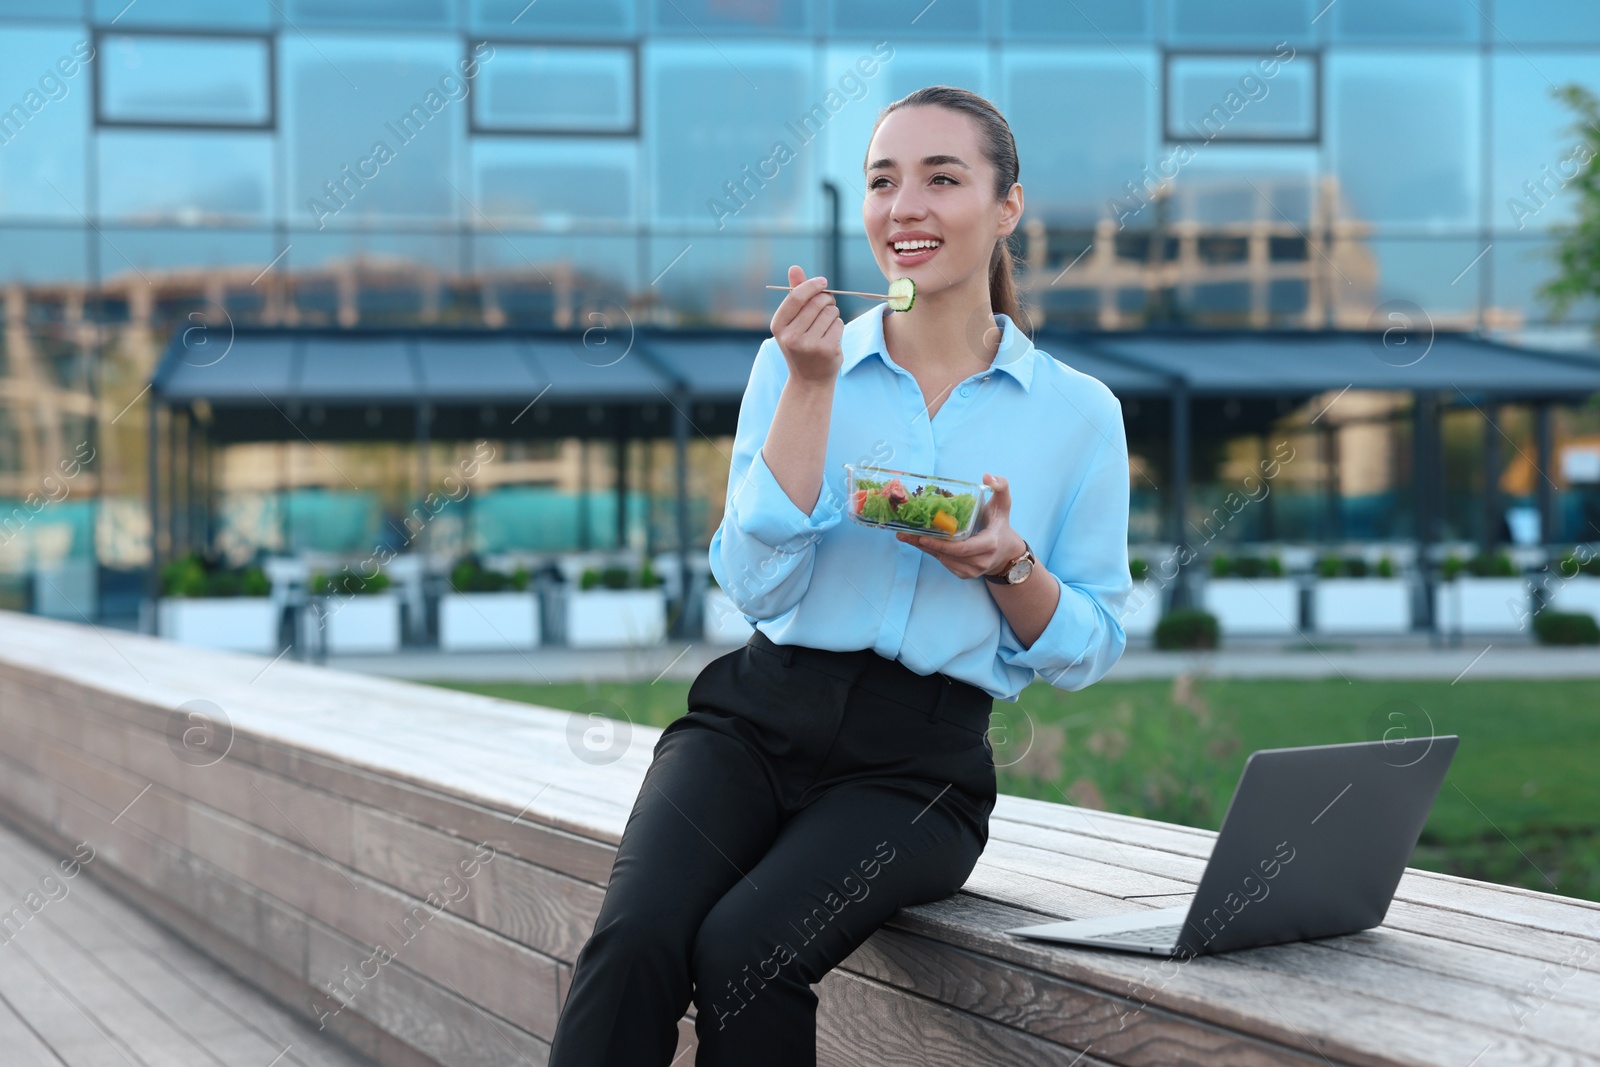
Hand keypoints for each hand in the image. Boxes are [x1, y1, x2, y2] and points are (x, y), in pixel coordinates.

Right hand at [770, 264, 842, 385]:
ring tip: (826, 325)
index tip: (823, 281)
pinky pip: (839, 324)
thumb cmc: (801, 344)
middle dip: (826, 299)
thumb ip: (795, 294)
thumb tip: (795, 267)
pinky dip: (838, 326)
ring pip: (830, 312)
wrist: (809, 379)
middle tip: (828, 304)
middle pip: (817, 302)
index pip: (796, 296)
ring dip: (833, 313)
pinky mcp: (827, 350)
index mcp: (778, 326)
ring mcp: (809, 345)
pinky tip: (832, 336)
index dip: (811, 285)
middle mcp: (791, 336)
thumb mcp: (792, 321)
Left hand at [896, 473, 1026, 579]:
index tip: (922, 536)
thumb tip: (988, 476)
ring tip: (907, 536)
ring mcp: (973, 571)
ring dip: (925, 548)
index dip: (941, 544)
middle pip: (948, 554)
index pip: (962, 548)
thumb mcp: (1003, 504)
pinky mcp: (965, 575)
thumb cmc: (1001, 524)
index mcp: (989, 544)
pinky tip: (921, 542)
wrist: (1007, 552)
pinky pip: (945, 563)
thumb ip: (1001, 486)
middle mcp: (981, 561)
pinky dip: (933, 553)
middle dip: (925, 544)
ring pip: (944, 560)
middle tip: (904, 534)